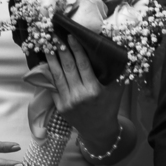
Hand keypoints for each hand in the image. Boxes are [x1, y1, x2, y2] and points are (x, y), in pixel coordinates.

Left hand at [45, 36, 124, 150]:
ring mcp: (68, 101)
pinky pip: (53, 86)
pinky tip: (46, 63)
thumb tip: (119, 51)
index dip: (76, 49)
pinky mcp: (60, 106)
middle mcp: (79, 95)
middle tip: (55, 35)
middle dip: (61, 50)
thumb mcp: (117, 90)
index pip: (83, 64)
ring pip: (57, 75)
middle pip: (68, 67)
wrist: (99, 129)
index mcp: (94, 90)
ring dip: (51, 59)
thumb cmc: (109, 106)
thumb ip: (118, 72)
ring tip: (47, 45)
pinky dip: (49, 74)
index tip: (71, 36)